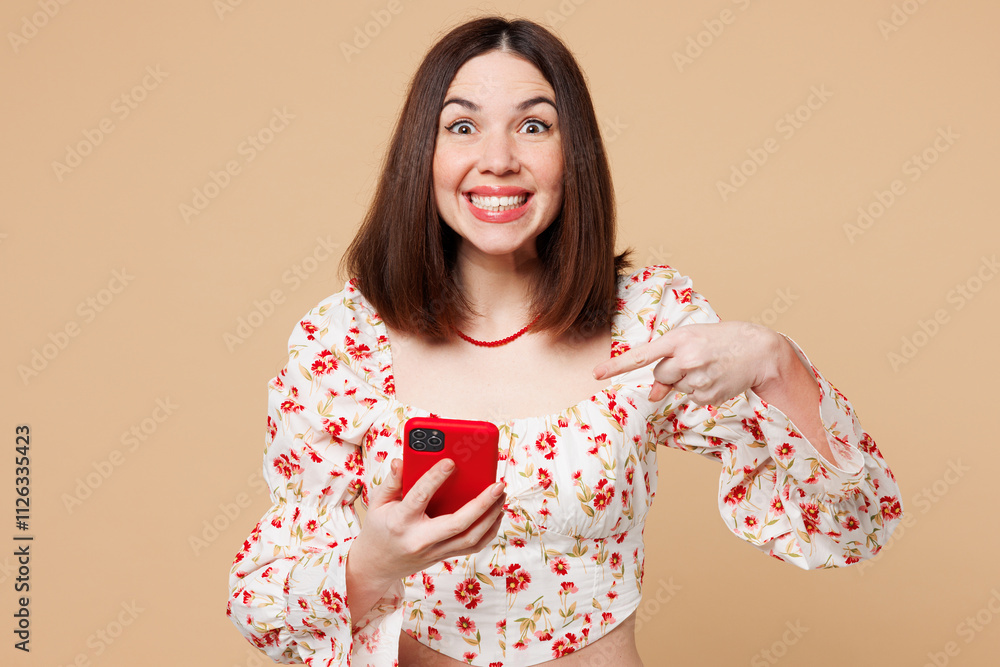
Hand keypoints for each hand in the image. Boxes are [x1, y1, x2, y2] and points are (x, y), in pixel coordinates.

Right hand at [352, 457, 505, 582]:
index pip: (420, 497)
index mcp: (400, 522)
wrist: (376, 565)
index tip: (451, 462)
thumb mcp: (377, 503)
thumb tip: (402, 461)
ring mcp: (434, 552)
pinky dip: (489, 531)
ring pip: (470, 538)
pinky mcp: (443, 557)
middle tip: (498, 485)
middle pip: (457, 524)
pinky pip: (472, 547)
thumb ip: (392, 482)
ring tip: (501, 496)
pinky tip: (496, 514)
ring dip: (491, 517)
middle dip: (482, 504)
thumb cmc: (378, 528)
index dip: (435, 478)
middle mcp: (420, 540)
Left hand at [593, 321, 779, 405]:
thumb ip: (667, 362)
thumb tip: (653, 395)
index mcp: (678, 339)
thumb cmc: (720, 341)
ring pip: (675, 387)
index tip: (596, 374)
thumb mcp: (692, 341)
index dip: (617, 366)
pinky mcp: (708, 395)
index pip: (641, 355)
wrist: (759, 350)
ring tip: (709, 367)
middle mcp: (686, 359)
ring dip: (686, 380)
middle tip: (695, 360)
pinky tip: (716, 377)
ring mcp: (697, 379)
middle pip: (659, 375)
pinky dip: (700, 390)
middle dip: (671, 371)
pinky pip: (691, 397)